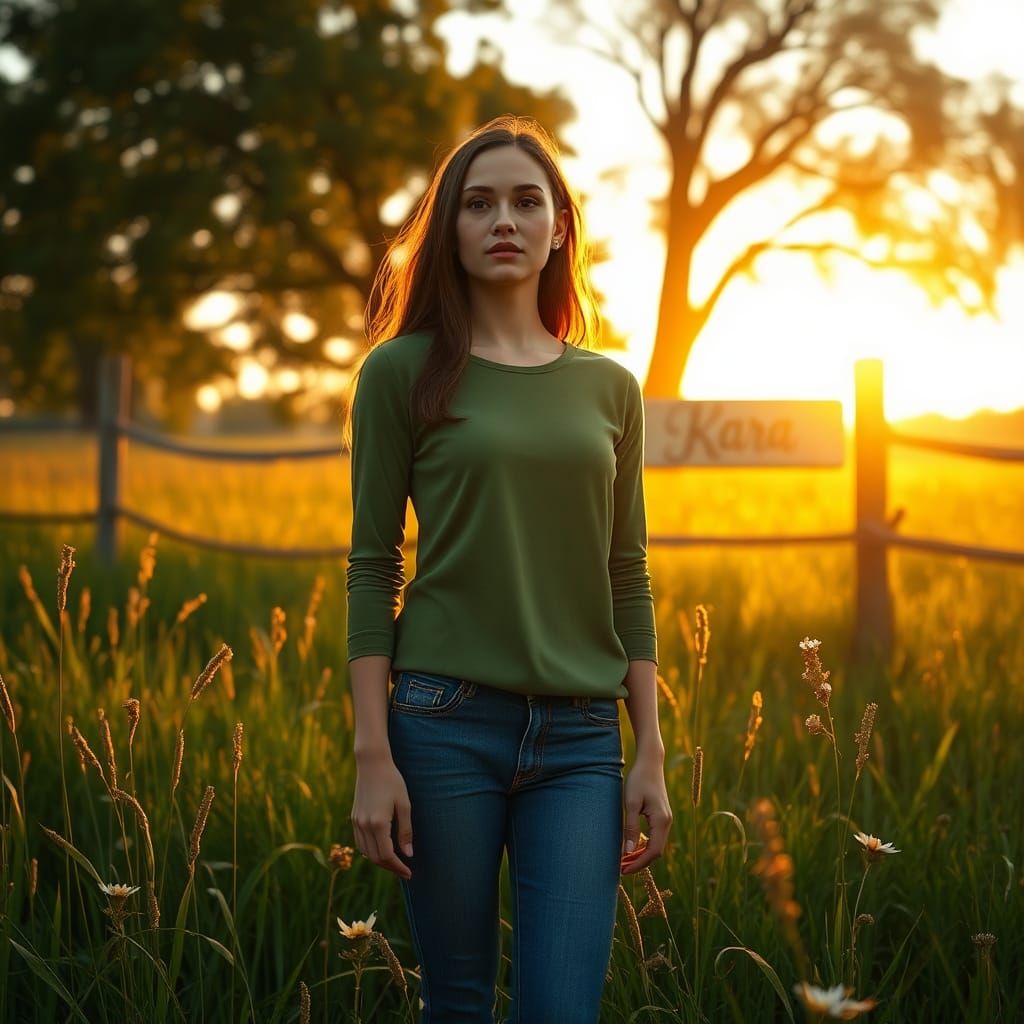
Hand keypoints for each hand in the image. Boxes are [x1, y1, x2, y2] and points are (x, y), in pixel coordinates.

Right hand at [351, 753, 413, 879]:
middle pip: (375, 858)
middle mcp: (364, 825)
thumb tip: (408, 854)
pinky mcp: (354, 818)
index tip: (409, 873)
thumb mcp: (404, 805)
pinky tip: (381, 849)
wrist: (372, 764)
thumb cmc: (392, 781)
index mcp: (378, 823)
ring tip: (395, 863)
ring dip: (380, 861)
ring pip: (366, 852)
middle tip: (404, 870)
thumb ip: (406, 831)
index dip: (398, 867)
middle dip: (390, 867)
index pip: (387, 855)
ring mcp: (357, 822)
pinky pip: (360, 843)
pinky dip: (370, 851)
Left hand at [620, 754, 672, 874]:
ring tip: (623, 860)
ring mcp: (665, 819)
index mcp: (661, 821)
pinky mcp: (661, 815)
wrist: (649, 762)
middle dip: (639, 862)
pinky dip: (643, 845)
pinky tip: (631, 846)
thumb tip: (627, 852)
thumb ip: (630, 827)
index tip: (623, 870)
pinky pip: (654, 837)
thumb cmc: (638, 780)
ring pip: (655, 845)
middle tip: (620, 868)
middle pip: (656, 852)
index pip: (653, 852)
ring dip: (641, 855)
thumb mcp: (631, 803)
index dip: (638, 864)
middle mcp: (667, 822)